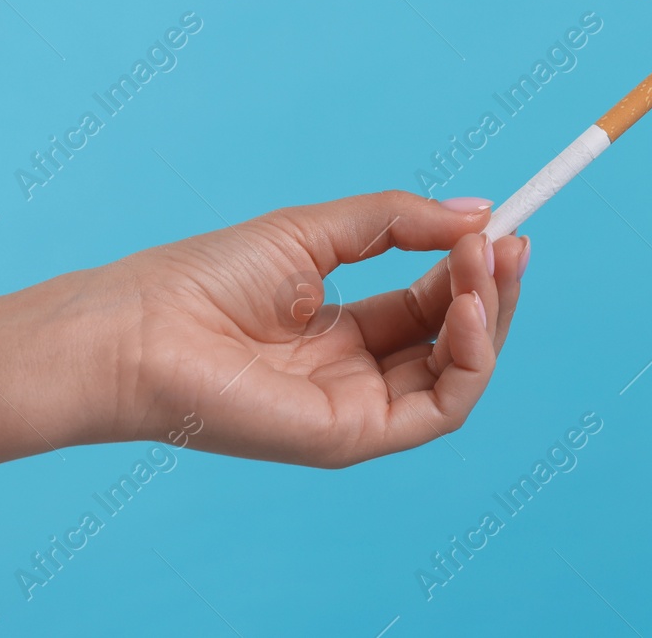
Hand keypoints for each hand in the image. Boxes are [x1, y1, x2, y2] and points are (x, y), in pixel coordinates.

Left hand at [99, 191, 528, 466]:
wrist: (143, 327)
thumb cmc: (207, 277)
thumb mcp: (317, 230)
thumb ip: (399, 222)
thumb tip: (481, 213)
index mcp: (344, 331)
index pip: (432, 303)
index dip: (470, 268)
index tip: (503, 227)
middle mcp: (357, 374)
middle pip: (455, 341)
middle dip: (491, 290)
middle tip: (508, 242)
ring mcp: (358, 409)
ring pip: (459, 376)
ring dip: (487, 318)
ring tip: (484, 263)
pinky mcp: (353, 437)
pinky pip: (441, 408)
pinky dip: (469, 358)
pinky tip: (463, 307)